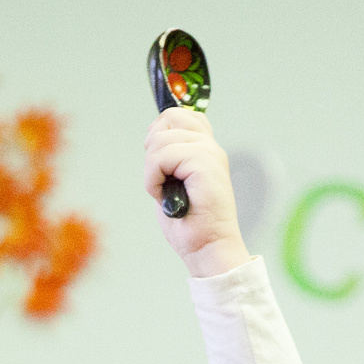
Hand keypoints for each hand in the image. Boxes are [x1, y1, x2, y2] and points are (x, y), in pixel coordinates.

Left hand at [144, 107, 246, 277]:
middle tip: (159, 177)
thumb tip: (152, 138)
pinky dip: (153, 179)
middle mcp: (211, 147)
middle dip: (153, 147)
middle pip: (169, 118)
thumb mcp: (173, 182)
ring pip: (161, 139)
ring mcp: (210, 154)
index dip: (160, 130)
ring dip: (152, 169)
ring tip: (164, 192)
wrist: (208, 249)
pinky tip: (164, 196)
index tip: (157, 161)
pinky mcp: (205, 165)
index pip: (180, 115)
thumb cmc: (190, 224)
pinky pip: (162, 157)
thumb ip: (167, 157)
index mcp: (206, 149)